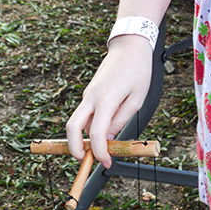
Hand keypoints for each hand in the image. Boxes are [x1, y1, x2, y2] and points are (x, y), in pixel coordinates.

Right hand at [66, 36, 152, 166]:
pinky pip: (86, 114)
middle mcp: (91, 97)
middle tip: (85, 161)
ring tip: (104, 148)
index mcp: (106, 99)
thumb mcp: (137, 98)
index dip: (99, 152)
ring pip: (79, 122)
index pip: (96, 133)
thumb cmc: (138, 70)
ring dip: (85, 138)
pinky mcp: (89, 93)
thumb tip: (108, 139)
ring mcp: (88, 94)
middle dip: (74, 148)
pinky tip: (106, 131)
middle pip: (72, 127)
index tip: (107, 163)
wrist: (129, 46)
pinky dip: (91, 127)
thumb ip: (121, 120)